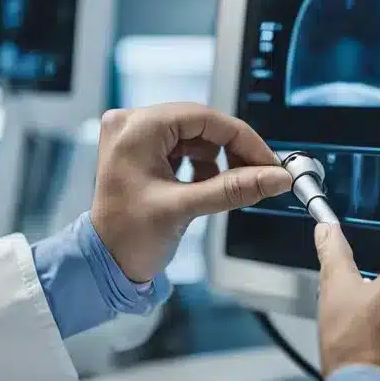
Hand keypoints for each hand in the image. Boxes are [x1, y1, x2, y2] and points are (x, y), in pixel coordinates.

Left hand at [89, 103, 291, 283]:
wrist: (104, 262)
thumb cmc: (128, 236)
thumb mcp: (185, 208)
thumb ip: (233, 188)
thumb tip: (275, 177)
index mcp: (136, 128)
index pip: (205, 118)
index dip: (243, 140)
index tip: (269, 162)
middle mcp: (132, 123)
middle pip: (201, 124)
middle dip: (232, 150)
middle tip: (260, 174)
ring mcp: (134, 136)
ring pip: (194, 135)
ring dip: (216, 159)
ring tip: (225, 187)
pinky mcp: (140, 150)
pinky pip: (181, 146)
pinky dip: (199, 164)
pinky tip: (204, 186)